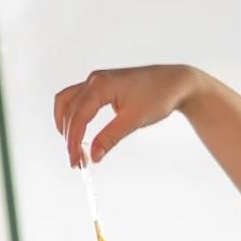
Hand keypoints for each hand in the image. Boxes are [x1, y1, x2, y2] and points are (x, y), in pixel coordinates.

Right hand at [53, 64, 208, 166]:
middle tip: (76, 160)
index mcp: (100, 85)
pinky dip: (74, 114)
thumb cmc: (158, 97)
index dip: (74, 141)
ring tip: (72, 145)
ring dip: (66, 123)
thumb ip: (110, 138)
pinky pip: (78, 97)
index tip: (77, 161)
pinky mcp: (102, 84)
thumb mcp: (133, 121)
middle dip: (69, 136)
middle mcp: (94, 79)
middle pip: (69, 109)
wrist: (174, 82)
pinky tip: (77, 129)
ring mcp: (97, 80)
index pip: (78, 117)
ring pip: (68, 100)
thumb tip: (94, 156)